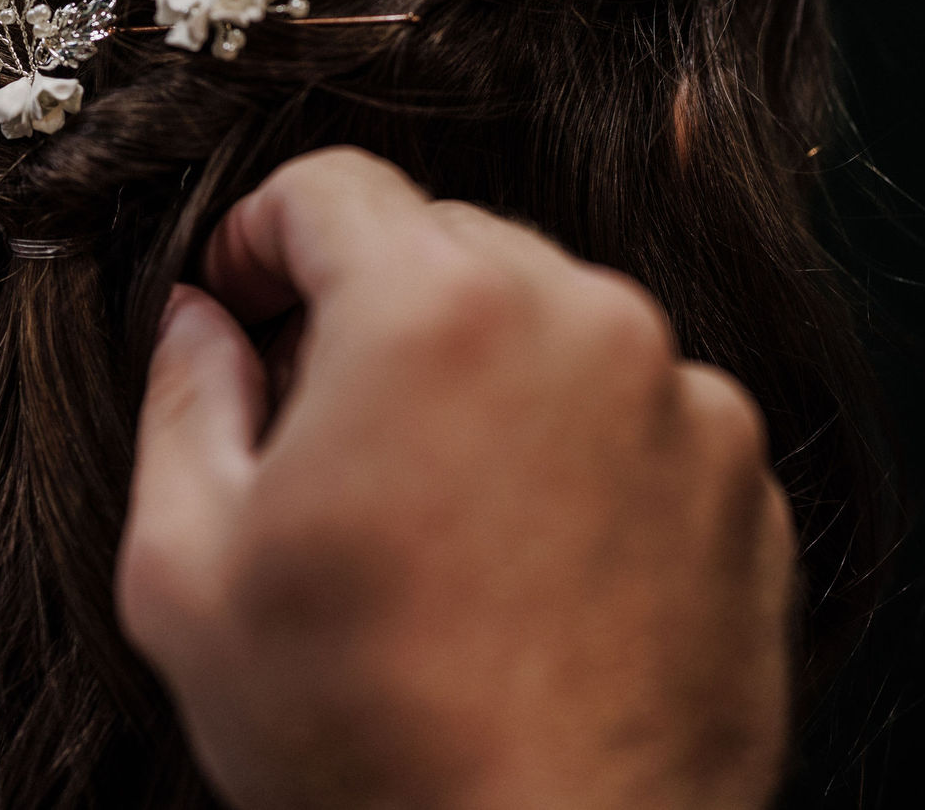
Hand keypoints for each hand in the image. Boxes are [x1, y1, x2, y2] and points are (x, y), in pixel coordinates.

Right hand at [117, 148, 794, 809]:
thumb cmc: (363, 739)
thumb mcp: (190, 569)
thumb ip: (183, 401)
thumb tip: (198, 323)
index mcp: (431, 311)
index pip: (329, 186)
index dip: (258, 238)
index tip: (242, 304)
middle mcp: (579, 318)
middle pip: (443, 242)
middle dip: (369, 308)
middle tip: (323, 431)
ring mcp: (681, 397)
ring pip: (545, 318)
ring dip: (476, 375)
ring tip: (432, 514)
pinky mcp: (741, 478)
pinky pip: (633, 402)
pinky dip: (572, 441)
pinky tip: (524, 555)